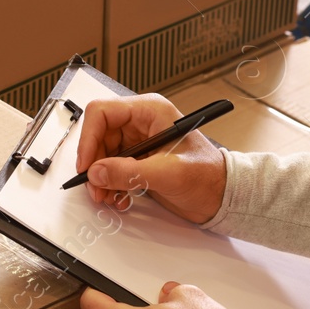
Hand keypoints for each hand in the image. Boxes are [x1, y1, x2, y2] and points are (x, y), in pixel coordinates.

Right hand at [75, 95, 227, 223]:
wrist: (221, 196)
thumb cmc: (209, 176)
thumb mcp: (169, 173)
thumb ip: (131, 172)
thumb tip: (98, 172)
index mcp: (150, 112)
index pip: (103, 113)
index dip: (89, 138)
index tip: (87, 164)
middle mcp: (141, 123)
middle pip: (98, 136)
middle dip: (94, 163)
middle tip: (96, 187)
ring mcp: (138, 142)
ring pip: (101, 154)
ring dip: (100, 177)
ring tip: (107, 196)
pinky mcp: (137, 161)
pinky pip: (111, 168)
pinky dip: (109, 184)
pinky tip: (118, 197)